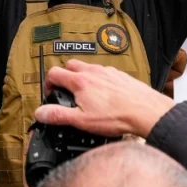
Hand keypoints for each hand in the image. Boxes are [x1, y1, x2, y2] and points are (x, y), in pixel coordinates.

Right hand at [32, 59, 175, 138]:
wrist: (145, 111)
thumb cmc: (117, 116)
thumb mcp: (82, 121)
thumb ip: (59, 115)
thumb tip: (41, 112)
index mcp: (80, 82)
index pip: (55, 73)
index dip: (48, 83)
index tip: (50, 92)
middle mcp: (93, 72)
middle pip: (71, 65)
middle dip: (64, 76)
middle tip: (65, 90)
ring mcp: (108, 72)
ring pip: (89, 67)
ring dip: (82, 76)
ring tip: (85, 93)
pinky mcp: (120, 75)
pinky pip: (105, 72)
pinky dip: (99, 79)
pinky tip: (105, 94)